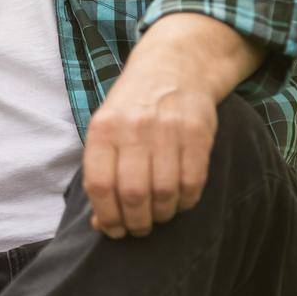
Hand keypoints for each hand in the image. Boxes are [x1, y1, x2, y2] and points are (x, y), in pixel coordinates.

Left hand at [82, 73, 216, 238]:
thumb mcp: (107, 128)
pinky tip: (179, 201)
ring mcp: (167, 129)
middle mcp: (134, 127)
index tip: (113, 230)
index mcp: (104, 128)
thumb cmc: (133, 106)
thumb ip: (101, 171)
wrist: (174, 65)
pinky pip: (192, 183)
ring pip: (164, 193)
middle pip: (133, 195)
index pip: (99, 185)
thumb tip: (101, 223)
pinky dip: (185, 202)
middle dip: (136, 223)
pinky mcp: (197, 133)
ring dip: (162, 215)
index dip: (106, 217)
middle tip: (139, 228)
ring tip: (159, 215)